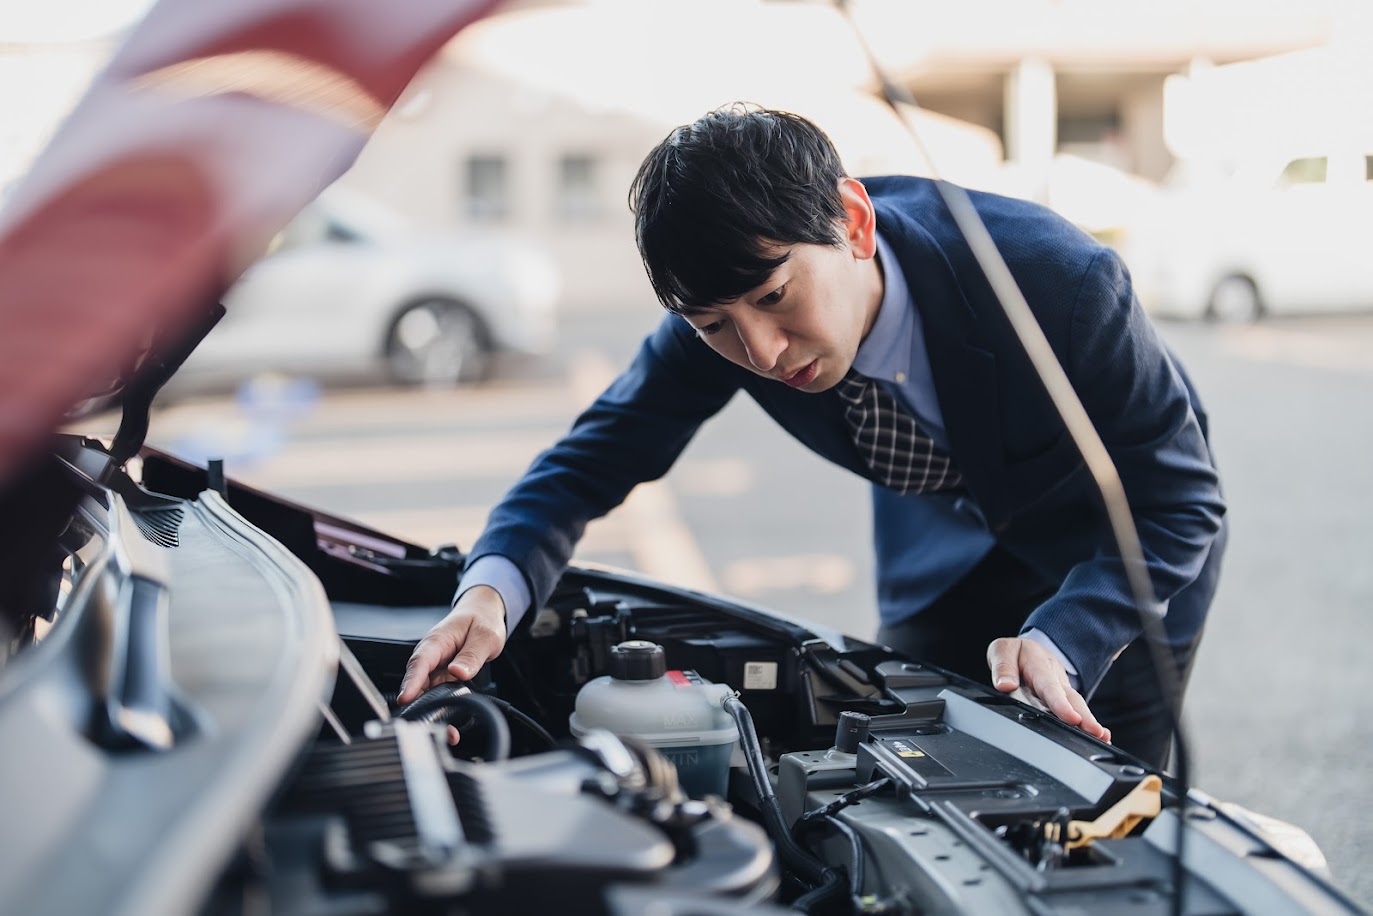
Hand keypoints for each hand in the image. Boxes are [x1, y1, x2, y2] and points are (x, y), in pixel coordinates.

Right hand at [398, 586, 506, 741]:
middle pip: (418, 682)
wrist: (483, 613)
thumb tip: (459, 672)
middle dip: (420, 704)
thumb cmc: (481, 620)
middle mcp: (432, 655)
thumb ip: (472, 655)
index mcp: (437, 641)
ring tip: (448, 732)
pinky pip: (437, 694)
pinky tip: (451, 724)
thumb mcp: (484, 636)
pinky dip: (443, 708)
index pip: (419, 661)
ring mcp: (435, 667)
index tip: (406, 698)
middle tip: (430, 726)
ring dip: (434, 711)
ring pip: (427, 693)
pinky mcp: (441, 676)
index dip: (411, 681)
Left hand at [986, 637, 1110, 743]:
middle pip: (1072, 698)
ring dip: (1089, 722)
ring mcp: (1062, 689)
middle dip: (1085, 717)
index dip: (1061, 704)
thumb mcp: (1002, 650)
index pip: (1050, 687)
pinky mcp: (1064, 699)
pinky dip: (1088, 723)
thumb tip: (1005, 685)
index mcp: (1040, 666)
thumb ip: (1003, 666)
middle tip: (1096, 732)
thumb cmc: (1016, 652)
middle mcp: (1056, 679)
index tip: (1072, 718)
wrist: (1027, 648)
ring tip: (1102, 738)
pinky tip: (1100, 737)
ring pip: (1077, 706)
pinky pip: (1076, 710)